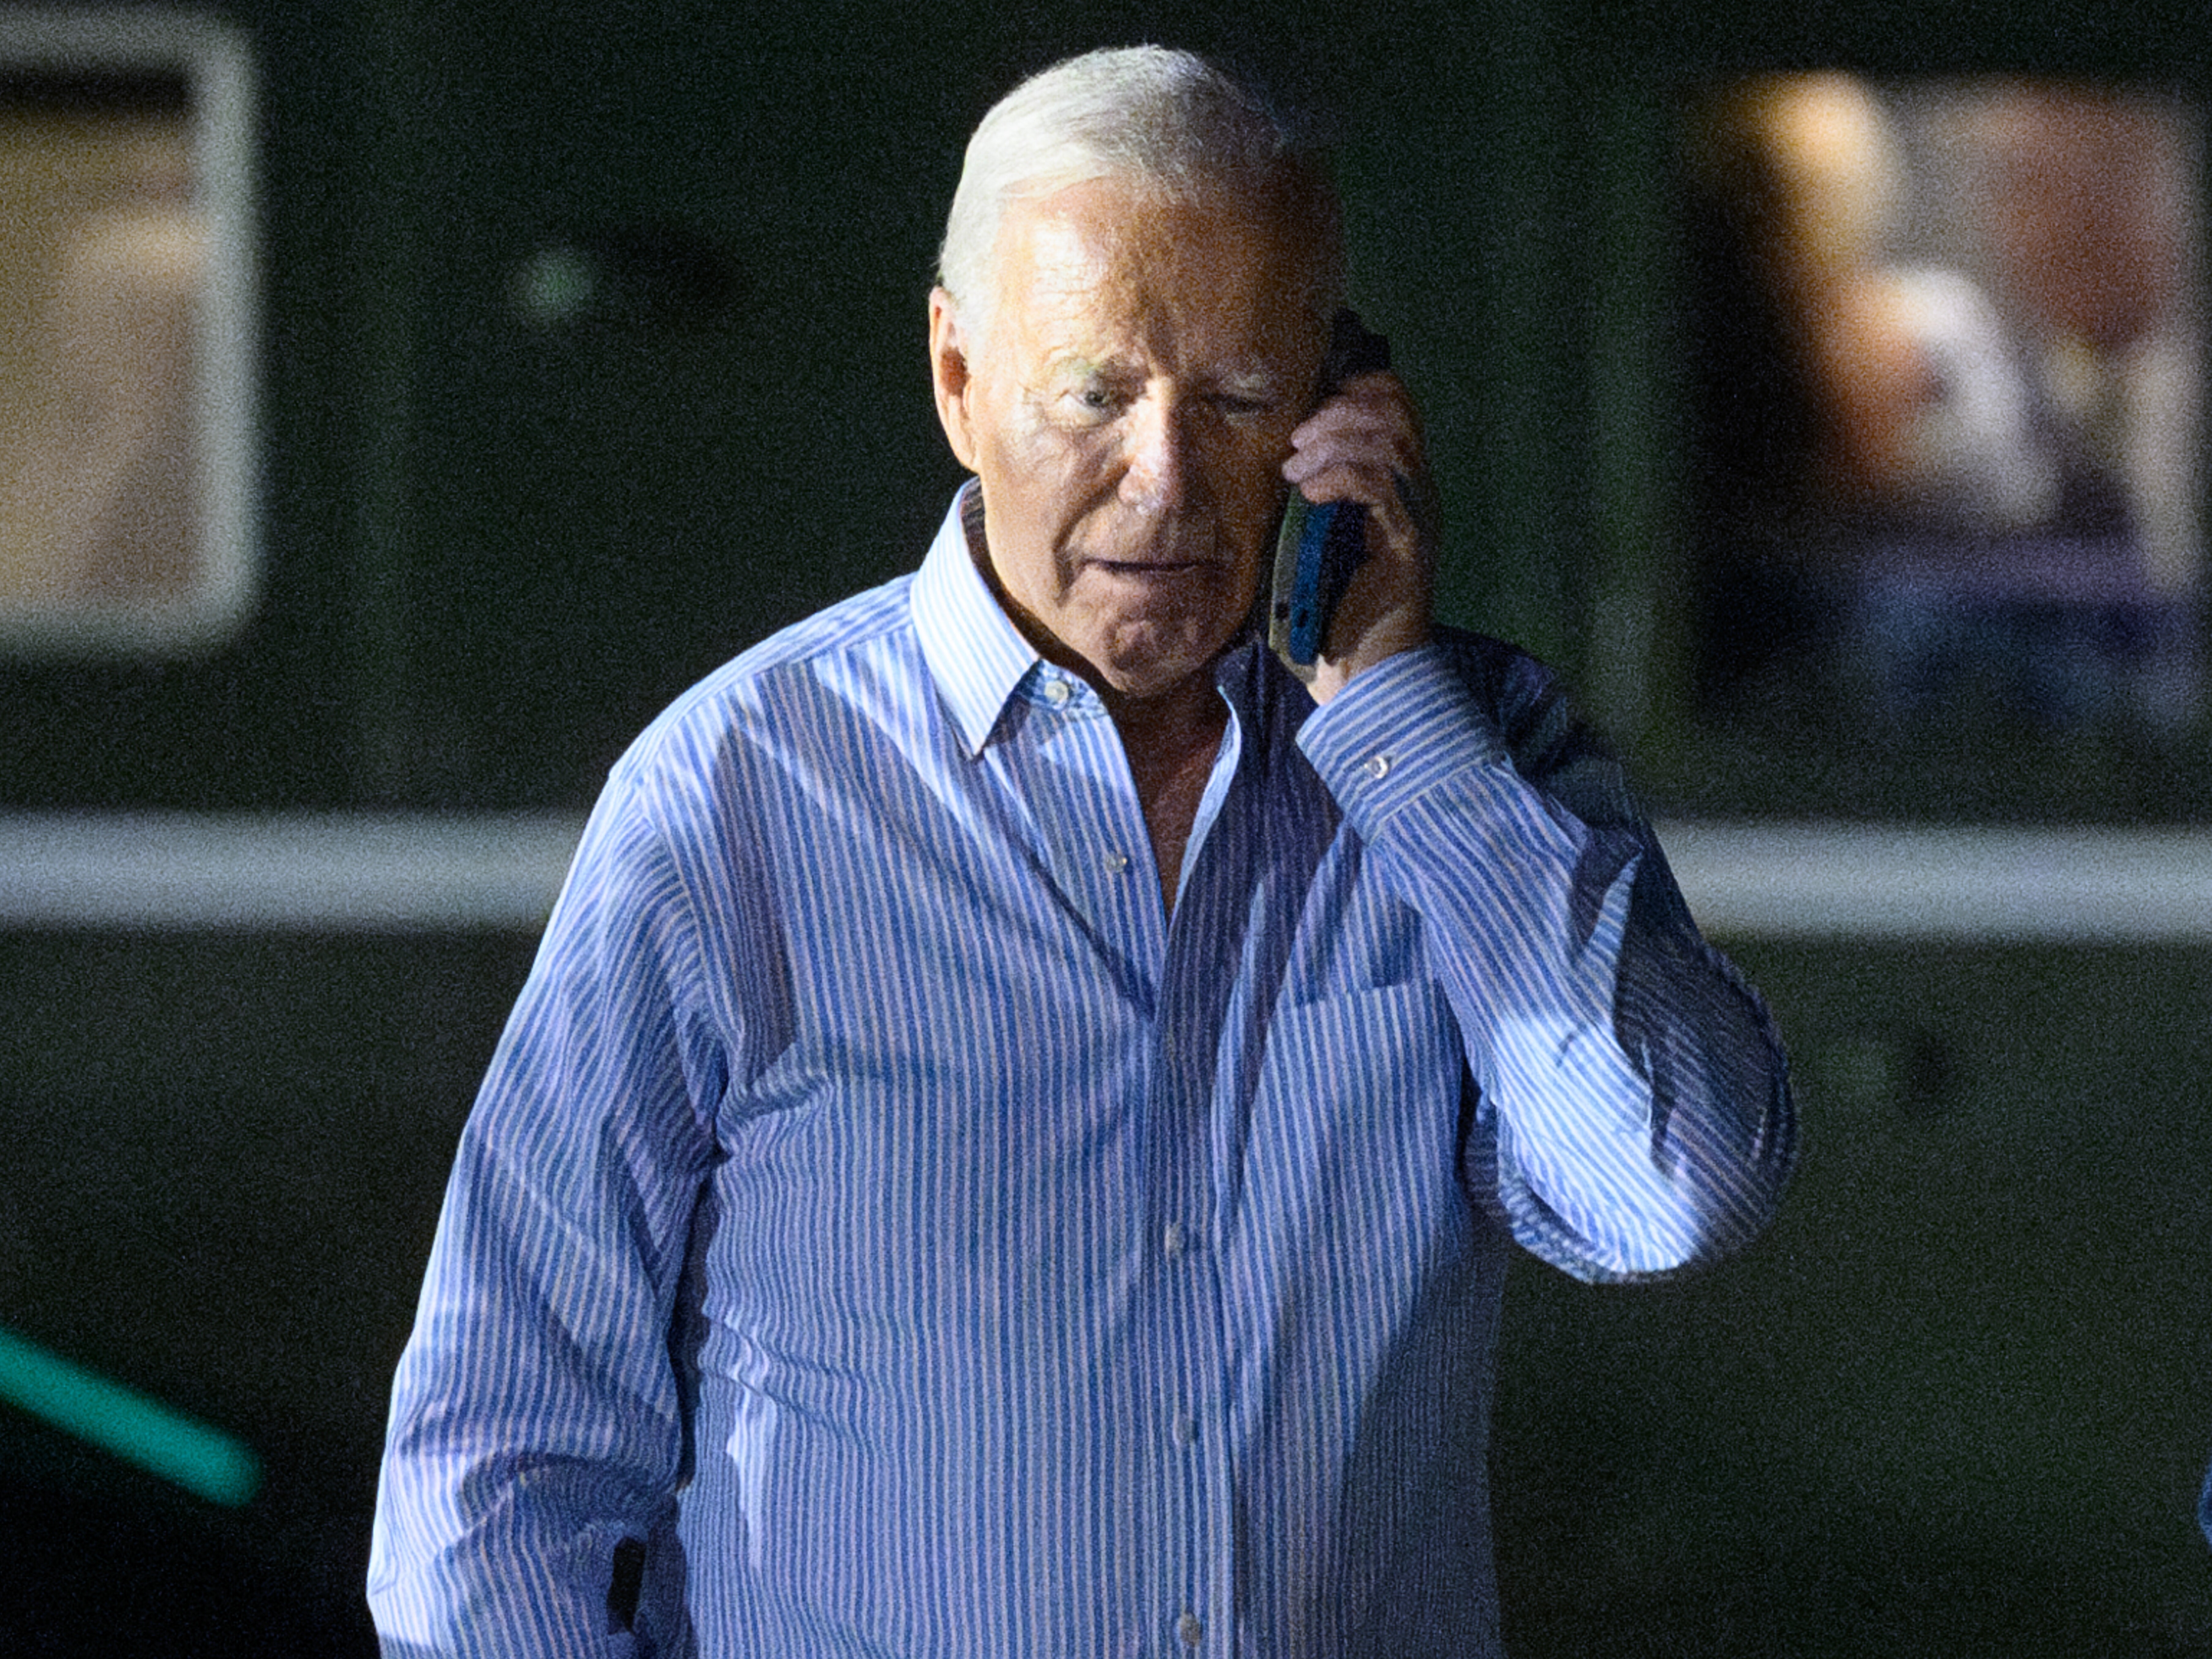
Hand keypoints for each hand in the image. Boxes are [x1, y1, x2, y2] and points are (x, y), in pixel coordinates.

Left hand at [1280, 371, 1437, 702]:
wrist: (1364, 676)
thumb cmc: (1331, 613)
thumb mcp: (1313, 537)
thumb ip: (1311, 493)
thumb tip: (1275, 459)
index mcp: (1399, 484)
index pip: (1395, 402)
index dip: (1353, 389)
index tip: (1307, 412)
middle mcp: (1418, 493)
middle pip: (1397, 408)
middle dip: (1339, 410)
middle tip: (1296, 443)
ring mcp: (1418, 517)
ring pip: (1391, 439)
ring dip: (1334, 442)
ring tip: (1295, 474)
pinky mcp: (1409, 545)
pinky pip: (1380, 484)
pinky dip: (1339, 477)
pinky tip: (1309, 496)